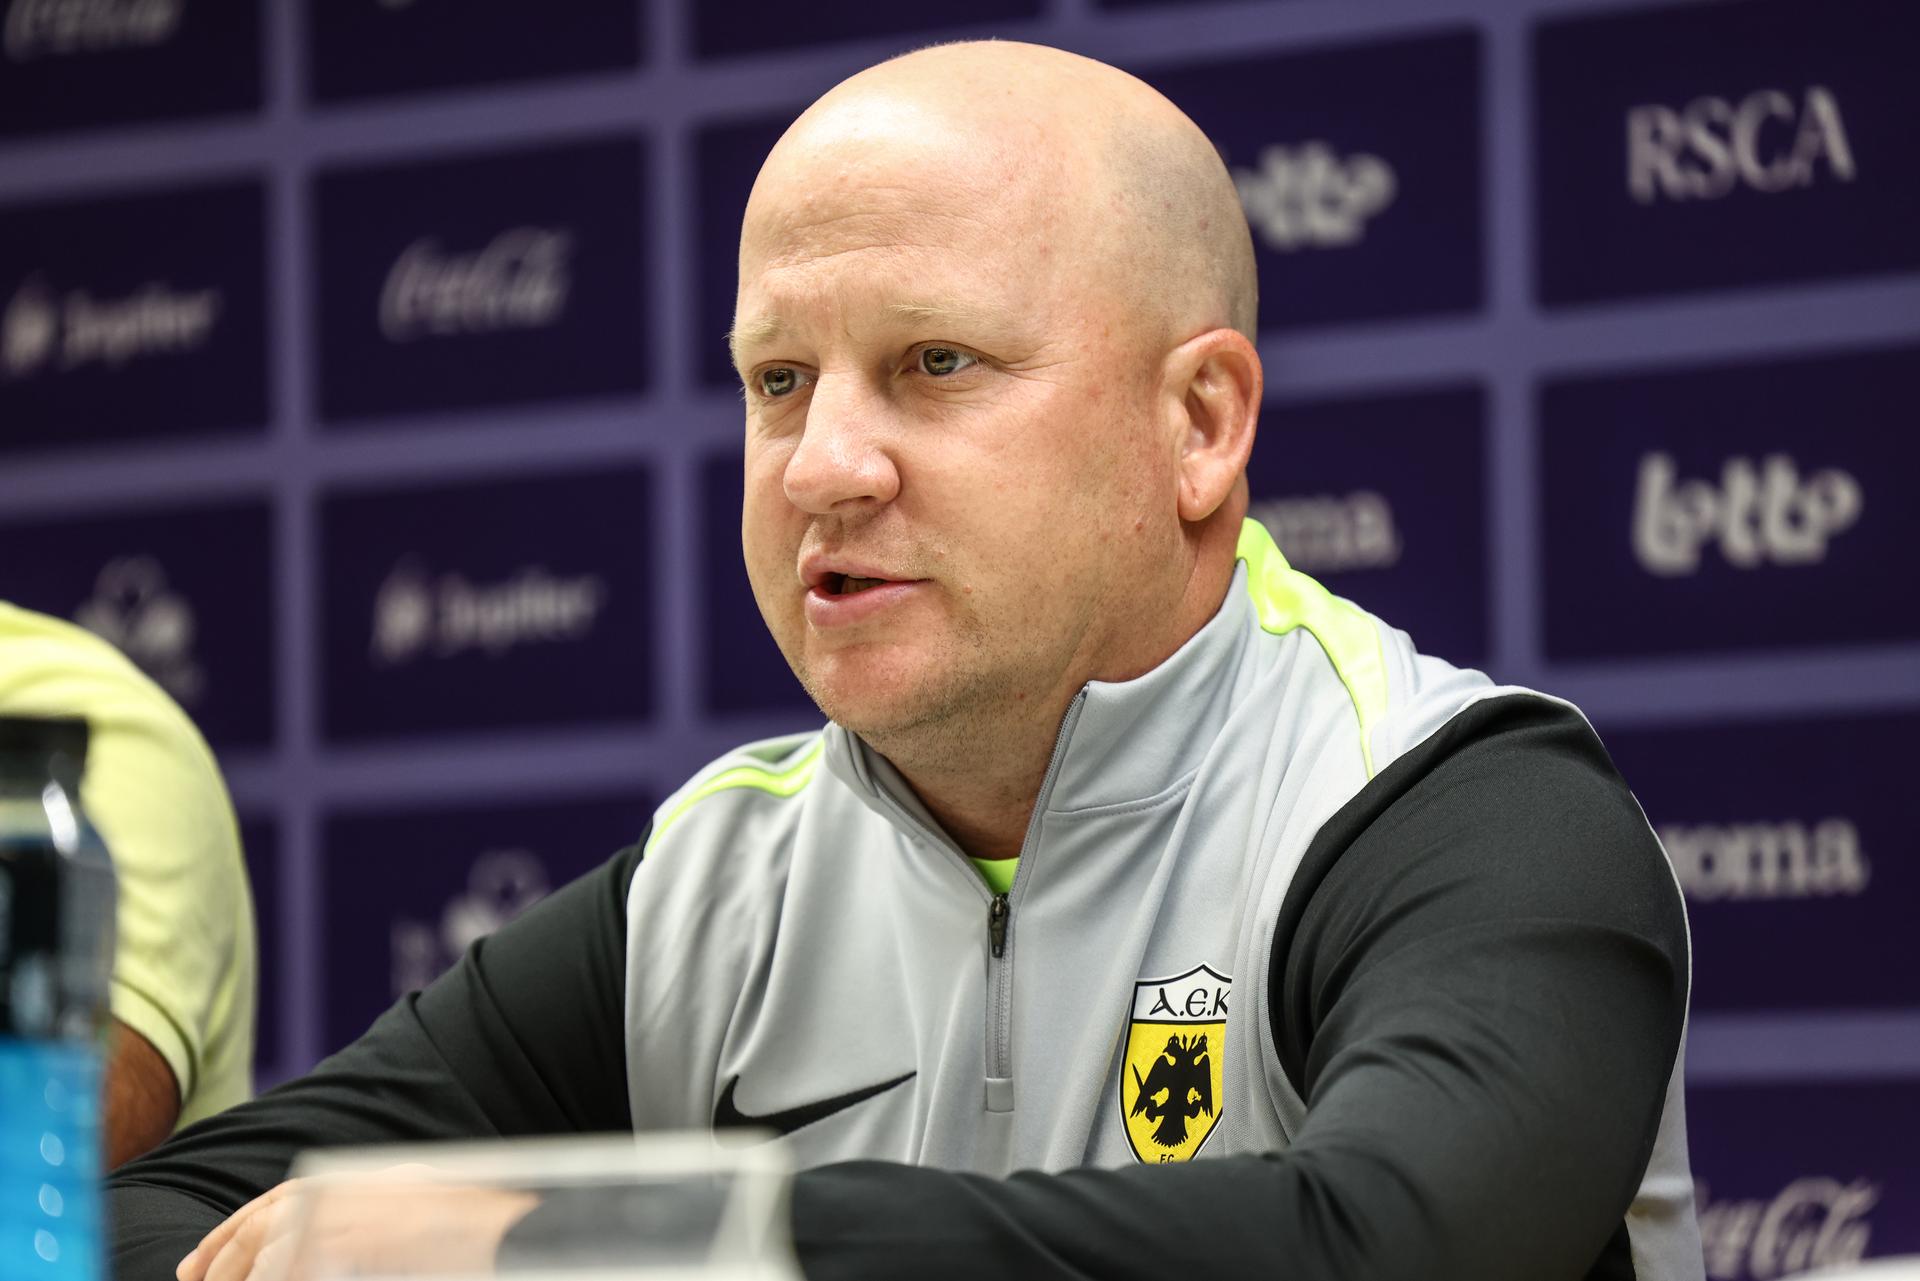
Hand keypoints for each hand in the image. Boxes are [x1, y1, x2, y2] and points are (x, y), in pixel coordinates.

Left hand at [176, 1166, 538, 1280]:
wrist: (521, 1235)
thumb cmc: (477, 1237)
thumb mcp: (413, 1218)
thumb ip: (366, 1228)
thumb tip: (306, 1257)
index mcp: (368, 1180)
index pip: (283, 1198)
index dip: (234, 1230)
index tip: (199, 1263)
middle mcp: (360, 1188)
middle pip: (270, 1217)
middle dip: (222, 1254)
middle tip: (192, 1280)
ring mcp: (362, 1213)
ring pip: (276, 1242)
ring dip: (241, 1272)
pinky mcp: (364, 1240)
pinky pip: (302, 1261)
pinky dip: (277, 1275)